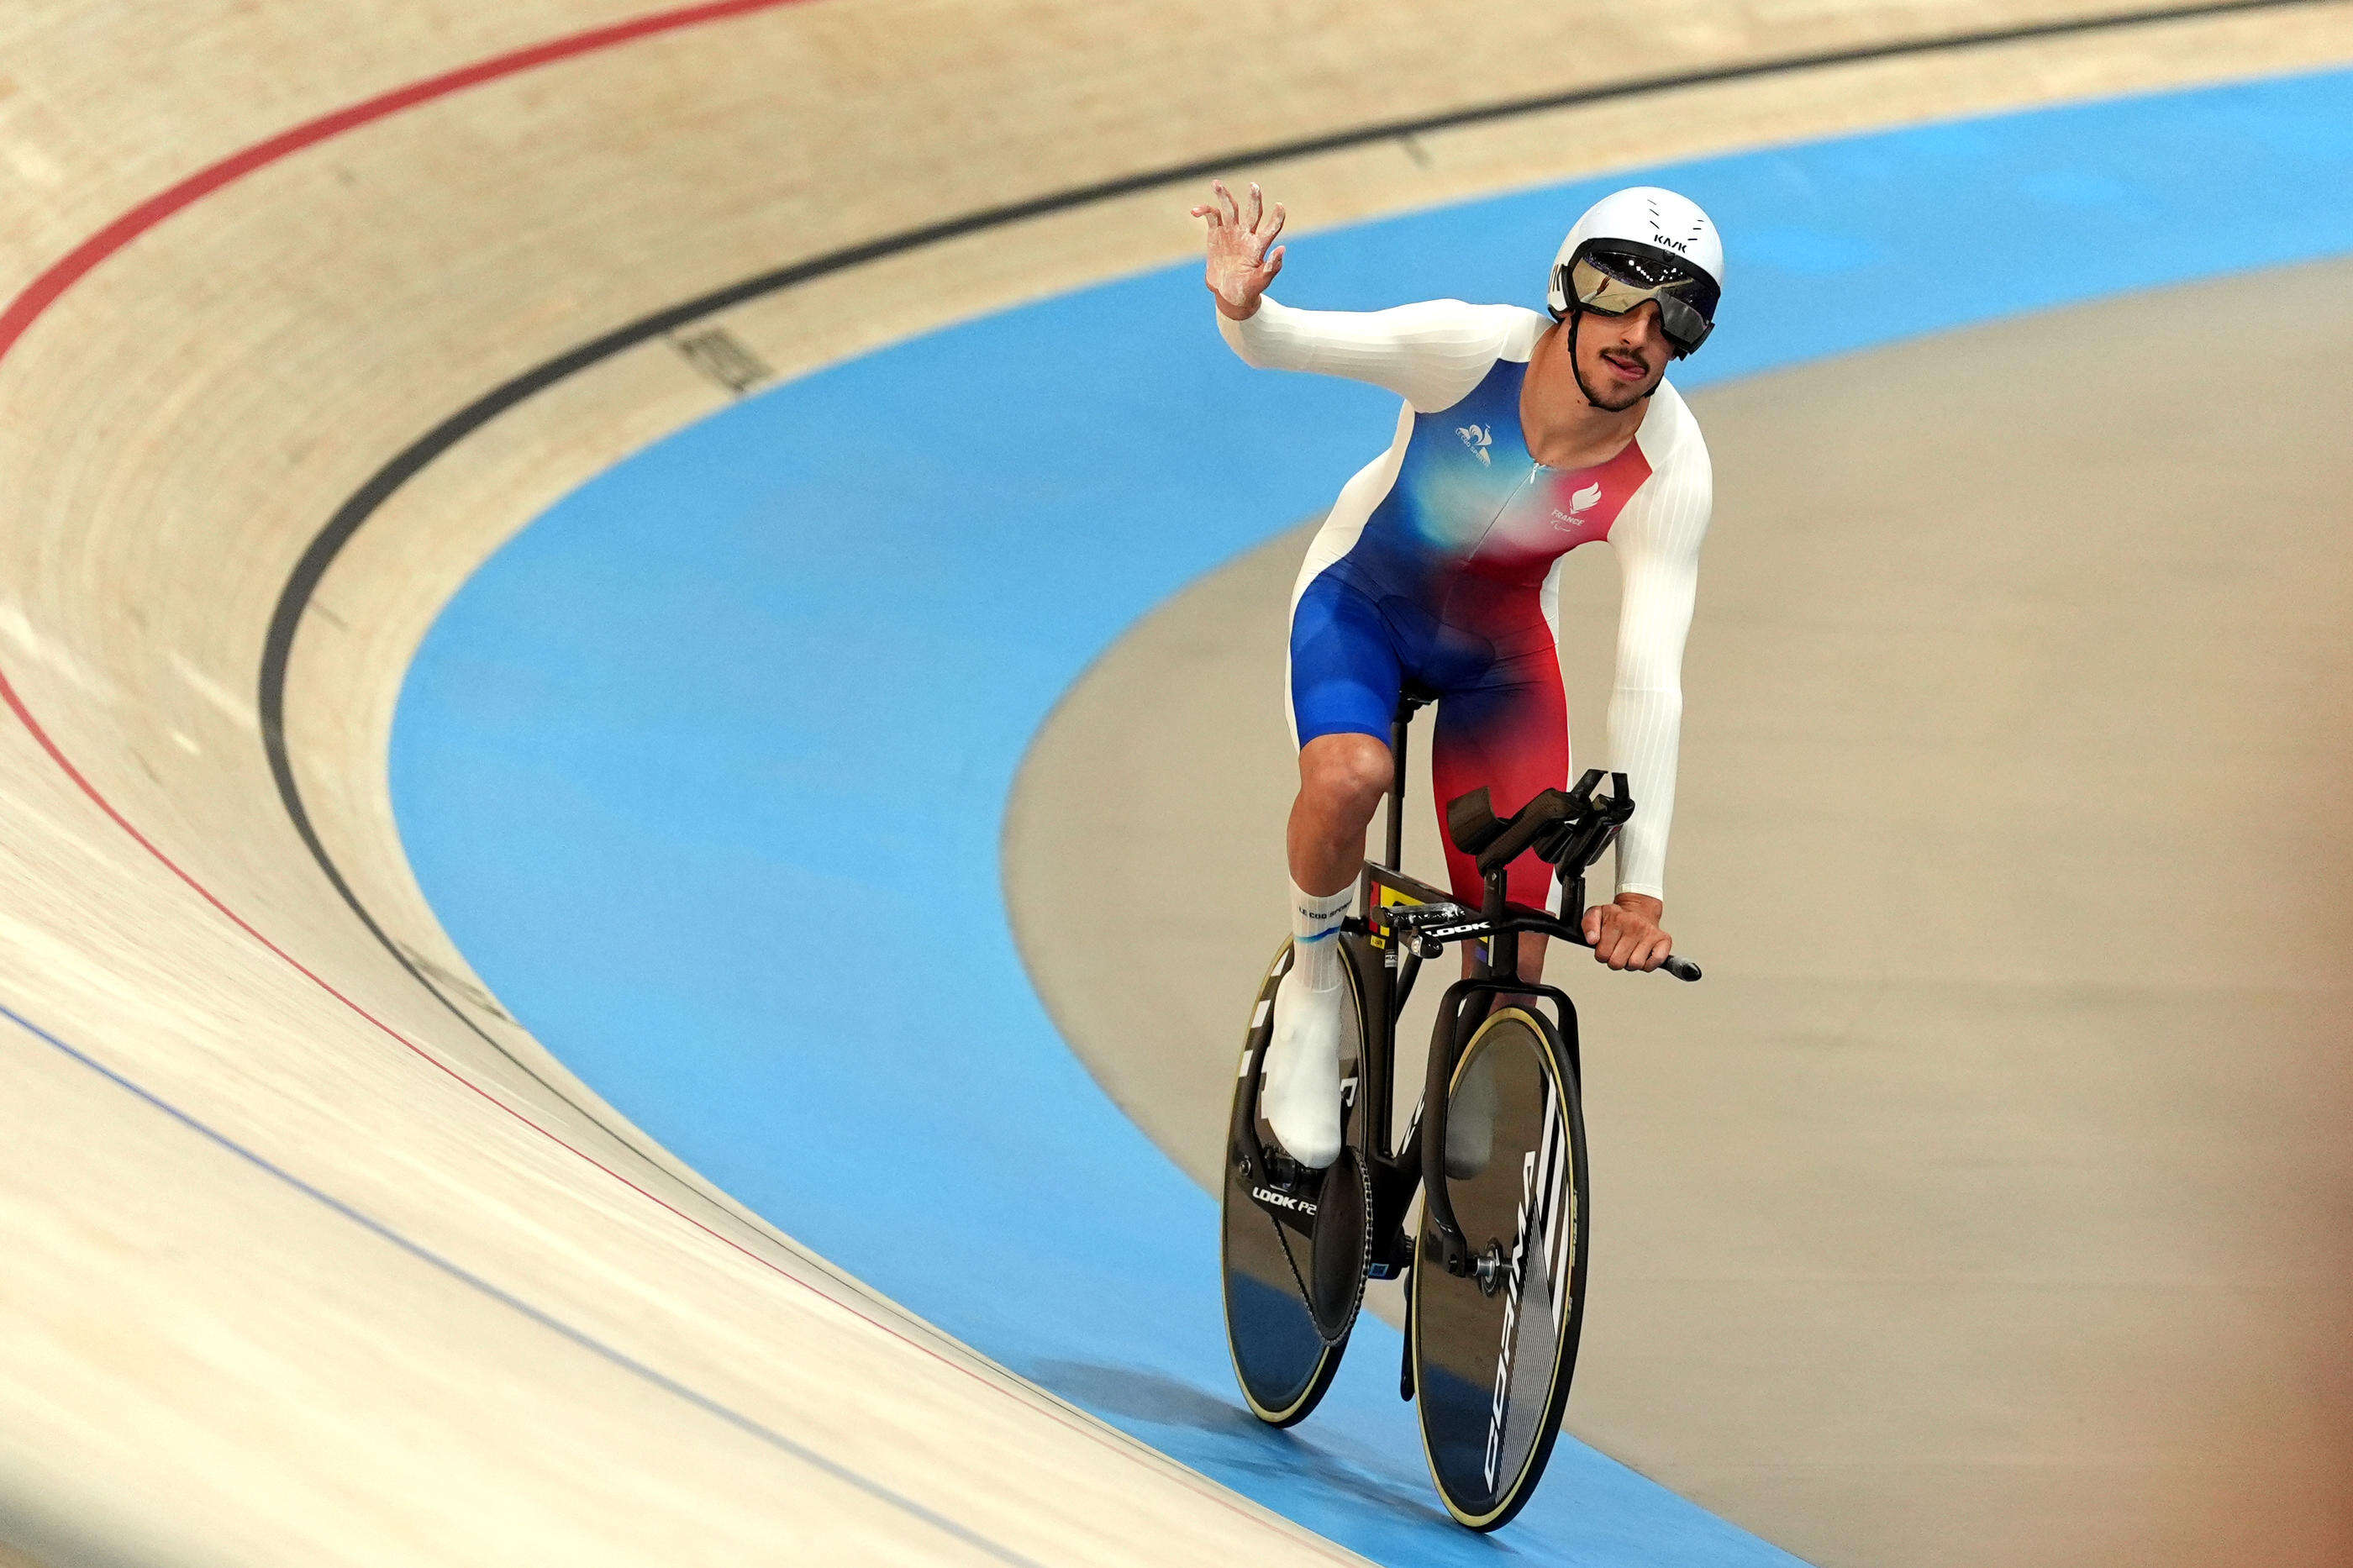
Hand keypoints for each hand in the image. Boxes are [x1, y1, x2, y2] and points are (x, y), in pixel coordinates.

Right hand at [1188, 180, 1284, 320]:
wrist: (1228, 293)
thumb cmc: (1248, 290)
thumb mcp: (1260, 281)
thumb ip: (1271, 267)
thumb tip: (1282, 249)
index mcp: (1259, 245)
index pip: (1272, 227)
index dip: (1277, 217)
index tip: (1280, 206)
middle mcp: (1247, 234)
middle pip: (1252, 211)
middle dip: (1253, 199)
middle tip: (1254, 186)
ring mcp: (1231, 232)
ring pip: (1229, 208)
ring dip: (1223, 195)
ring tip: (1216, 183)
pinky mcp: (1216, 233)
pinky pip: (1211, 216)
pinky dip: (1204, 211)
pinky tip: (1195, 211)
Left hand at [1581, 893, 1671, 970]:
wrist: (1640, 909)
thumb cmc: (1616, 916)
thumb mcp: (1596, 914)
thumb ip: (1588, 925)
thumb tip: (1592, 940)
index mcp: (1616, 919)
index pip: (1602, 955)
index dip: (1602, 955)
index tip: (1606, 946)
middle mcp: (1635, 925)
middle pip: (1617, 963)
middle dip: (1614, 960)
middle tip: (1618, 950)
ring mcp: (1650, 933)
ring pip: (1635, 965)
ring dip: (1630, 963)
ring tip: (1630, 952)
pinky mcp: (1664, 940)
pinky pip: (1654, 963)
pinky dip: (1647, 964)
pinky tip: (1643, 955)